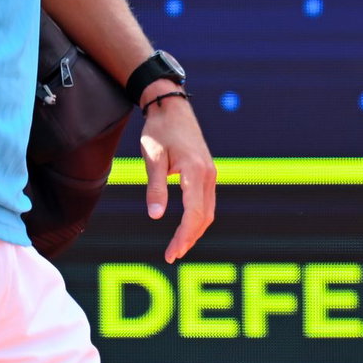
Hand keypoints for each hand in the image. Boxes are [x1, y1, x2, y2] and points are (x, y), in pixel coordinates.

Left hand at [139, 95, 216, 263]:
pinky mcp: (207, 172)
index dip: (183, 237)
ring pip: (208, 211)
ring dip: (195, 231)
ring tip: (178, 247)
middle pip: (204, 217)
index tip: (171, 254)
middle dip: (189, 239)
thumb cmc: (159, 130)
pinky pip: (207, 202)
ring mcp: (210, 173)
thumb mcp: (152, 158)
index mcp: (195, 171)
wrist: (171, 106)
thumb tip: (156, 216)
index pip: (194, 214)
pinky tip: (186, 227)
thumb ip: (155, 187)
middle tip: (172, 255)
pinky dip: (198, 218)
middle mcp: (208, 174)